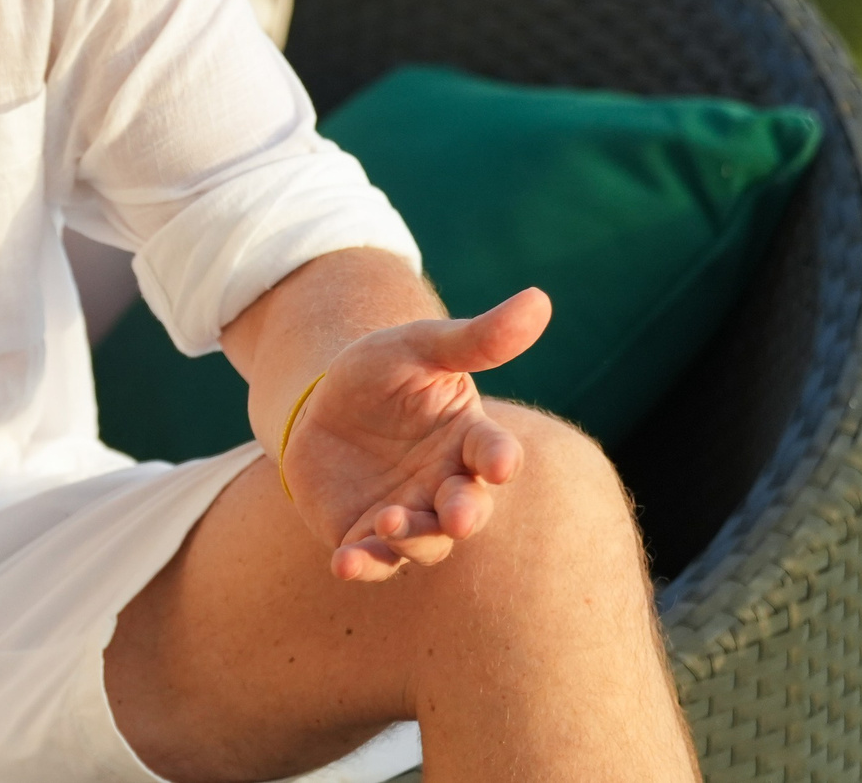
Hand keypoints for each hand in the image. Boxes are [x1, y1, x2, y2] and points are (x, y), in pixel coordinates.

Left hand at [277, 287, 552, 582]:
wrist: (321, 404)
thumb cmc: (383, 371)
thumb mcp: (419, 345)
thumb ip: (475, 338)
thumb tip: (540, 298)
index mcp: (468, 439)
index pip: (495, 453)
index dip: (500, 459)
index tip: (500, 463)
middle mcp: (446, 484)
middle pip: (467, 510)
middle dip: (463, 515)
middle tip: (457, 517)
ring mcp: (409, 514)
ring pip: (423, 542)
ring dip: (412, 538)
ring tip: (390, 521)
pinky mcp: (365, 534)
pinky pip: (371, 557)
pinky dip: (362, 563)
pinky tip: (344, 562)